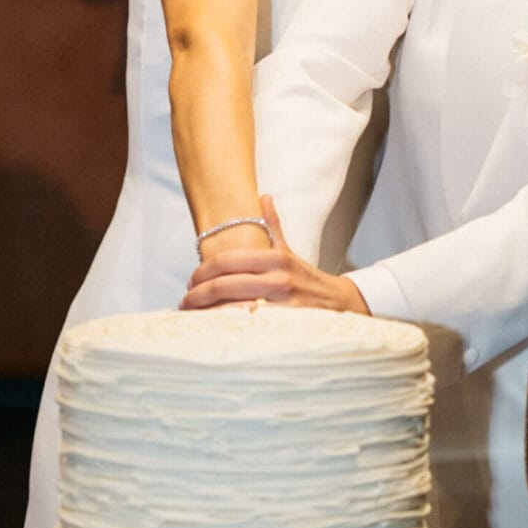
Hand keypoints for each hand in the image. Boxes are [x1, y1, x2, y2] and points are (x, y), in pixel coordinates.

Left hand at [182, 196, 369, 313]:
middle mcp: (279, 280)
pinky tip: (213, 331)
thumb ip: (273, 225)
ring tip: (193, 317)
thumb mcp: (290, 251)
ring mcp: (283, 307)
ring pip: (232, 309)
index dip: (203, 271)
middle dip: (198, 294)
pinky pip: (248, 330)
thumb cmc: (308, 279)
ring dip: (206, 314)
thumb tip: (264, 196)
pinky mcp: (285, 329)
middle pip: (225, 285)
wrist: (342, 305)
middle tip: (185, 301)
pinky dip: (226, 329)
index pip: (228, 261)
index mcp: (277, 258)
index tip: (192, 280)